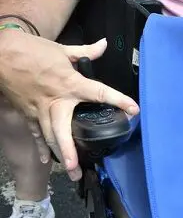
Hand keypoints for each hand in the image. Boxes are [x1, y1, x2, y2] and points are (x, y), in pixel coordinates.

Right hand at [0, 32, 138, 180]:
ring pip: (49, 137)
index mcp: (69, 83)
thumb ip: (86, 51)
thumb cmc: (33, 50)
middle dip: (70, 150)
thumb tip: (104, 44)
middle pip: (62, 130)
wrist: (2, 54)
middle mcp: (55, 101)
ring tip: (71, 172)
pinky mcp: (28, 113)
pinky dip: (42, 147)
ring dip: (60, 155)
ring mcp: (39, 110)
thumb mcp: (63, 49)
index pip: (99, 92)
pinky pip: (36, 133)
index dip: (118, 100)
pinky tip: (48, 161)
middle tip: (79, 168)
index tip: (134, 110)